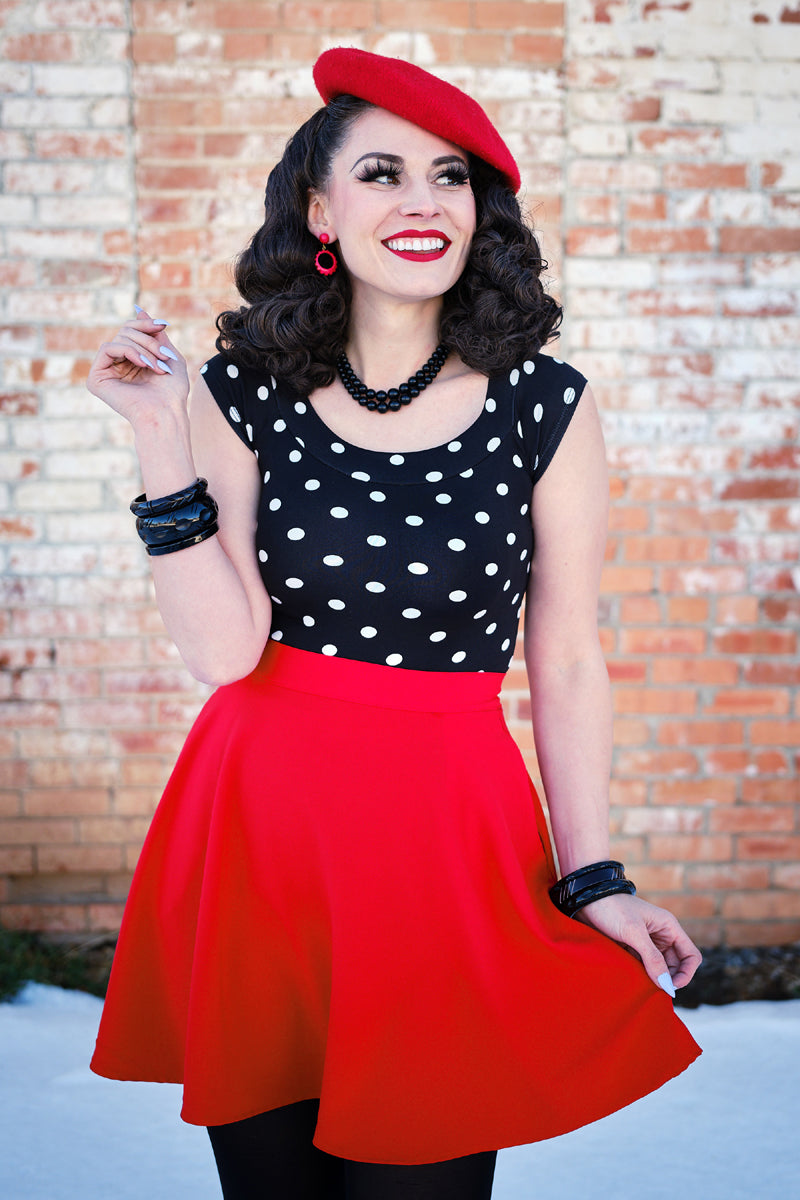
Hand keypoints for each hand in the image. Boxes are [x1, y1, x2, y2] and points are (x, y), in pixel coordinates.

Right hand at [87, 308, 188, 425]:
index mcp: (132, 362)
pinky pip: (108, 348)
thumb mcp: (169, 355)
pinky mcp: (96, 379)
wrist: (166, 413)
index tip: (163, 324)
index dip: (145, 325)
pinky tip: (142, 364)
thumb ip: (154, 334)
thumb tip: (138, 310)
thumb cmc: (172, 391)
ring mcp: (105, 372)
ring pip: (119, 339)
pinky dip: (128, 351)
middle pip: (125, 332)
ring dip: (143, 349)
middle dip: (148, 340)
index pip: (131, 332)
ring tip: (157, 367)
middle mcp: (117, 366)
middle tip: (164, 356)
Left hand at [575, 892, 701, 994]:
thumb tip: (667, 985)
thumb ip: (652, 958)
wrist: (585, 899)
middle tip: (653, 989)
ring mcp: (647, 942)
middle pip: (676, 965)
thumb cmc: (611, 909)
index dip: (686, 974)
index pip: (691, 956)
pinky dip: (641, 974)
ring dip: (654, 978)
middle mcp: (662, 935)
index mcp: (669, 927)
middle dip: (668, 979)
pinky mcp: (632, 947)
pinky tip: (632, 978)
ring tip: (641, 984)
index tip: (671, 987)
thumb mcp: (633, 932)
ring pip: (659, 968)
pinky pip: (643, 966)